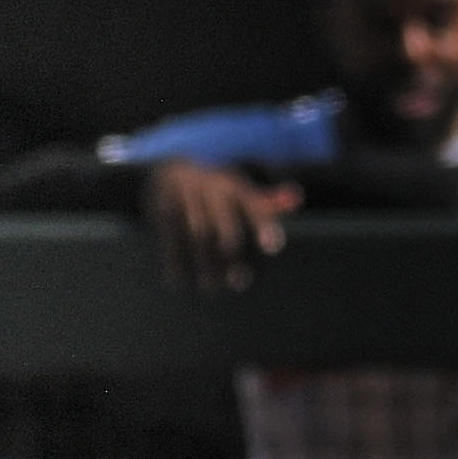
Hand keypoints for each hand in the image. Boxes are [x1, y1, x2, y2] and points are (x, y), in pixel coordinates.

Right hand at [144, 158, 300, 293]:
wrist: (167, 171)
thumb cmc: (214, 190)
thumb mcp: (239, 190)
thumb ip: (267, 201)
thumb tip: (297, 198)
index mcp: (231, 185)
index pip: (251, 204)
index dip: (263, 225)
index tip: (274, 250)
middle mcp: (207, 189)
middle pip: (222, 223)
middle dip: (230, 254)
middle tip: (240, 283)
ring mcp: (182, 199)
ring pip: (196, 235)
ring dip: (205, 263)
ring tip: (211, 287)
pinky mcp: (161, 211)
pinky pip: (169, 239)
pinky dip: (173, 260)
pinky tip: (178, 279)